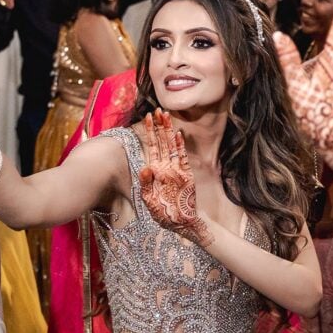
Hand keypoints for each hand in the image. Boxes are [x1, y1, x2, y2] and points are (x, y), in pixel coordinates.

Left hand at [138, 109, 211, 246]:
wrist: (181, 223)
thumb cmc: (163, 213)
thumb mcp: (149, 200)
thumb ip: (146, 183)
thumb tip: (145, 167)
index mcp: (154, 171)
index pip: (151, 147)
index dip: (150, 132)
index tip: (148, 117)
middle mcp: (165, 167)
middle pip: (161, 142)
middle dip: (159, 126)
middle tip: (157, 109)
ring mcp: (176, 170)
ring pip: (171, 146)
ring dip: (169, 131)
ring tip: (166, 116)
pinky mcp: (187, 175)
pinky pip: (183, 158)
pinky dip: (180, 146)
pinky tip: (178, 135)